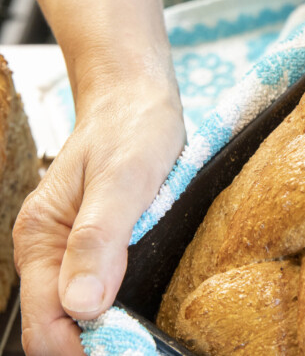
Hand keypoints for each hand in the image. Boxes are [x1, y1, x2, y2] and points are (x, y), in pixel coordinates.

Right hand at [12, 77, 184, 354]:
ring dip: (104, 329)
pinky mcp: (94, 242)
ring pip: (76, 310)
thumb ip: (99, 240)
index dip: (79, 351)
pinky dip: (114, 307)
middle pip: (57, 323)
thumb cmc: (131, 128)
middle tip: (140, 349)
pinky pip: (94, 287)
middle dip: (93, 346)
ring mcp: (69, 247)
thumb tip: (82, 305)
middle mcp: (47, 249)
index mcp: (41, 238)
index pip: (45, 322)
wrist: (136, 98)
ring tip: (141, 339)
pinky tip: (138, 311)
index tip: (124, 354)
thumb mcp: (123, 180)